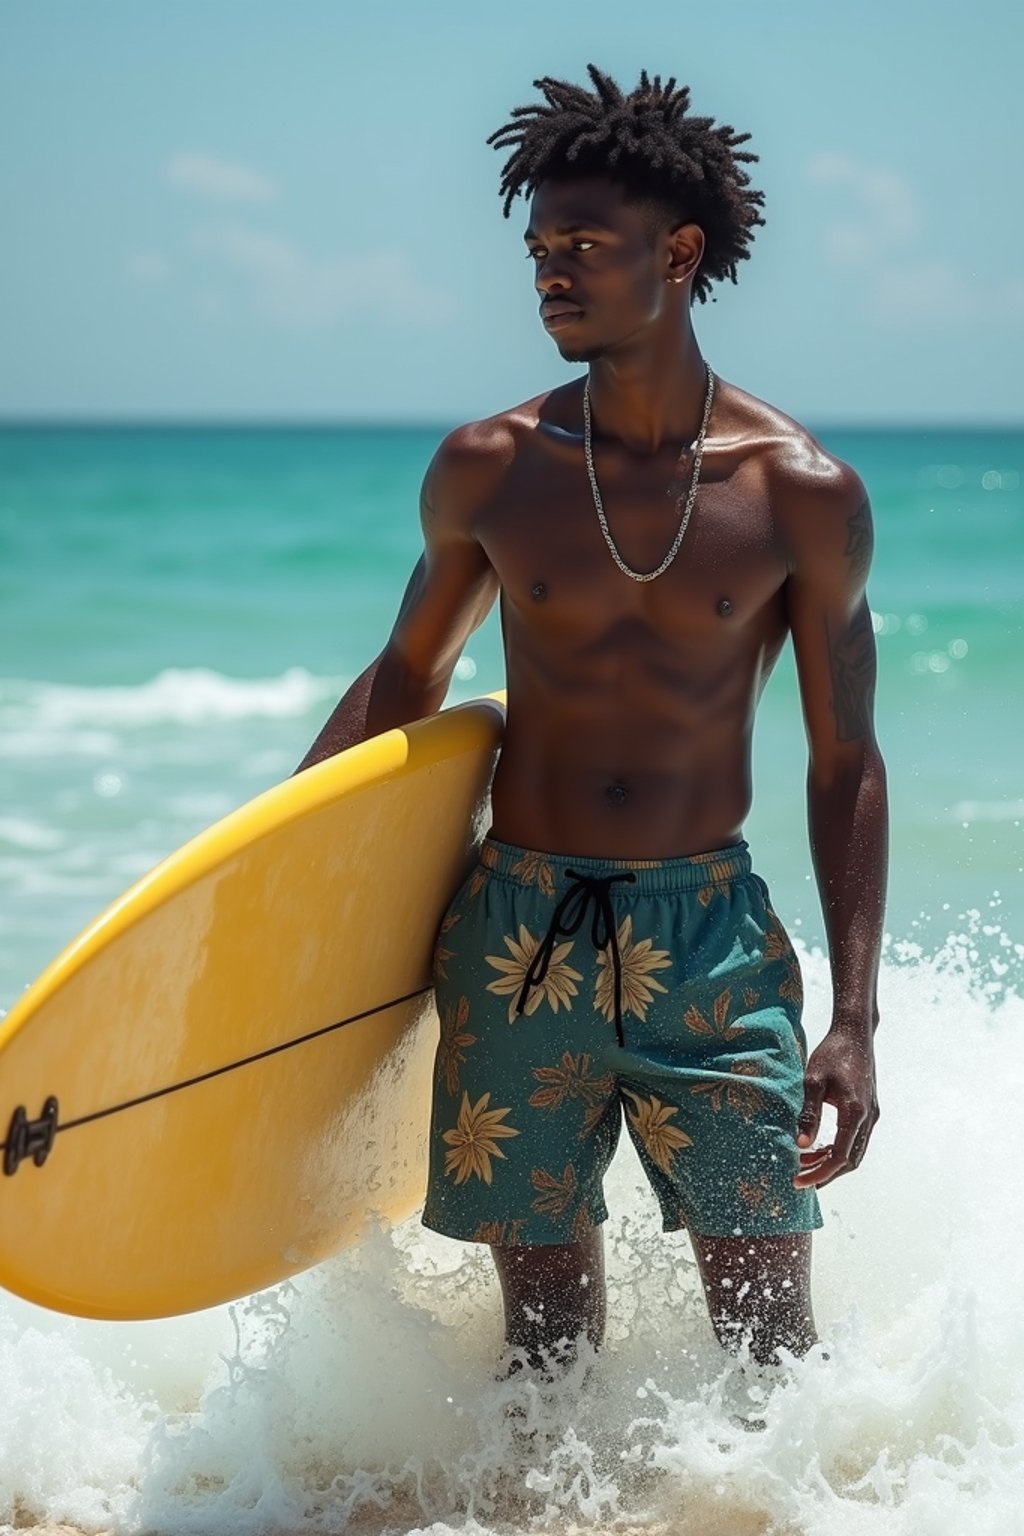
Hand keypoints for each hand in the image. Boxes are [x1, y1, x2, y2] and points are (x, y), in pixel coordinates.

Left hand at [793, 1026, 877, 1188]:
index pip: (839, 1156)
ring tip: (804, 1164)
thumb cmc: (832, 1053)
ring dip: (831, 1162)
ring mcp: (872, 1114)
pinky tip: (818, 1148)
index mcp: (855, 1112)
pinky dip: (838, 1149)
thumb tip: (800, 1144)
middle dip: (825, 1173)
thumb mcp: (813, 1081)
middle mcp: (868, 1117)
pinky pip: (856, 1139)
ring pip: (855, 1152)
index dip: (819, 1173)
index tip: (799, 1181)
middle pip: (850, 1160)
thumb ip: (808, 1113)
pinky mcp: (869, 1109)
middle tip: (800, 1179)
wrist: (855, 1033)